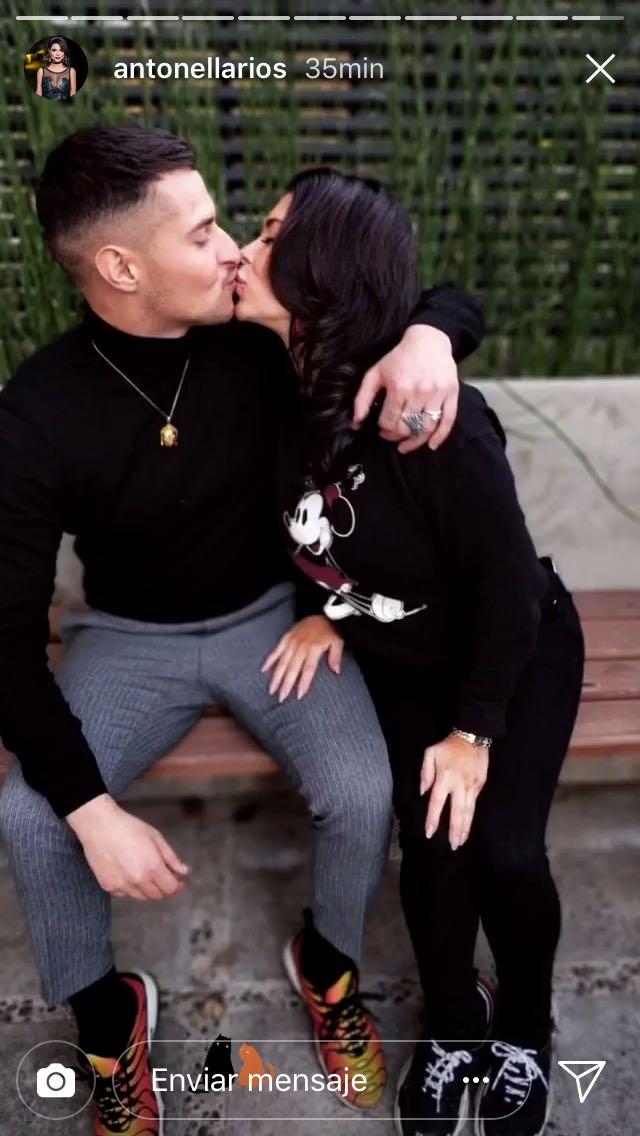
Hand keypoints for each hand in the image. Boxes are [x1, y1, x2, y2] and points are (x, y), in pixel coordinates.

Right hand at [66, 795, 189, 899]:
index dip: (177, 887)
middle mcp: (137, 880)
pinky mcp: (108, 886)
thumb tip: (184, 871)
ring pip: (141, 897)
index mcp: (152, 867)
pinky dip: (131, 889)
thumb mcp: (156, 837)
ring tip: (148, 875)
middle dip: (165, 889)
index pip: (170, 888)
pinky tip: (131, 875)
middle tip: (166, 879)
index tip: (179, 883)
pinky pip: (125, 894)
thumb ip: (171, 857)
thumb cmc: (127, 827)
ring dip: (149, 890)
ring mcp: (121, 885)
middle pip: (157, 895)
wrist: (99, 826)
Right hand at [261, 615, 344, 701]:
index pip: (308, 669)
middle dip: (286, 684)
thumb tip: (336, 671)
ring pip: (282, 662)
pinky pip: (276, 650)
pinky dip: (269, 659)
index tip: (299, 695)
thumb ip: (336, 656)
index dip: (303, 682)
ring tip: (271, 689)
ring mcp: (291, 642)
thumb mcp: (338, 642)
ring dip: (276, 676)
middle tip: (281, 698)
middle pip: (292, 668)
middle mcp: (300, 646)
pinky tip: (263, 670)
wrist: (323, 614)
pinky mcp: (286, 638)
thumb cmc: (331, 630)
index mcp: (313, 648)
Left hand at [352, 324, 458, 452]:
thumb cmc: (399, 358)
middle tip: (393, 436)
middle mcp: (419, 392)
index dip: (384, 430)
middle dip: (397, 436)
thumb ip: (363, 398)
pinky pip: (447, 421)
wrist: (428, 340)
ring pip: (426, 428)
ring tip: (407, 446)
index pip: (390, 421)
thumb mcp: (376, 373)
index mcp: (399, 387)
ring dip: (415, 441)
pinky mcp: (451, 394)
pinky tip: (431, 445)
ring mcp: (437, 394)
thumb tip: (356, 423)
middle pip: (407, 427)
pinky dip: (440, 437)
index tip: (382, 430)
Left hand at [420, 734, 488, 849]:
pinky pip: (474, 805)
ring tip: (461, 842)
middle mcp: (459, 784)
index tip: (429, 833)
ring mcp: (472, 786)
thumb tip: (423, 792)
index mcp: (445, 777)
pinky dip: (471, 818)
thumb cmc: (448, 746)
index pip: (437, 802)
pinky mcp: (480, 785)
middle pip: (457, 812)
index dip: (433, 818)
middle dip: (455, 830)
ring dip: (465, 828)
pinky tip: (467, 827)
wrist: (473, 736)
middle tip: (453, 846)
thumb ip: (425, 773)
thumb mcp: (430, 753)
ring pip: (469, 811)